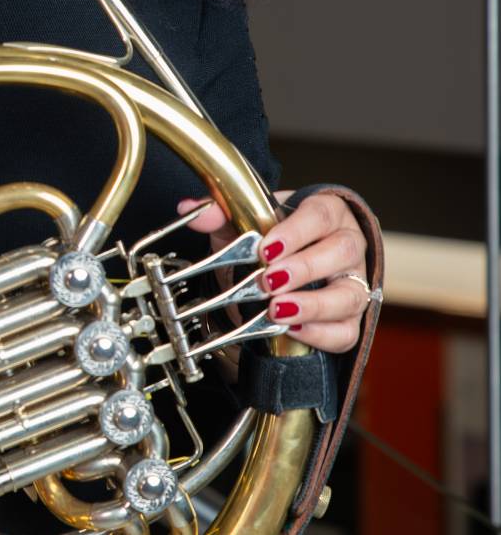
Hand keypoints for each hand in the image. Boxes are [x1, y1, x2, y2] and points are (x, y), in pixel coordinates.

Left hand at [176, 190, 370, 353]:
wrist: (287, 260)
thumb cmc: (272, 234)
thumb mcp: (244, 220)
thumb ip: (221, 213)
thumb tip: (188, 208)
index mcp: (327, 212)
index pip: (320, 215)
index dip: (295, 232)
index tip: (265, 249)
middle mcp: (348, 245)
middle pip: (342, 252)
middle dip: (304, 268)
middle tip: (268, 280)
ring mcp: (354, 282)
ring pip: (350, 294)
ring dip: (313, 305)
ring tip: (278, 309)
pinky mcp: (352, 317)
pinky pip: (347, 331)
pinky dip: (321, 333)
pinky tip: (292, 329)